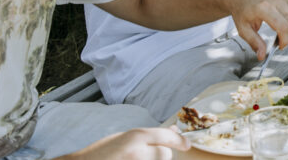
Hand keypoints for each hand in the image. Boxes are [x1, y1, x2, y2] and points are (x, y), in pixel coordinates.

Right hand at [62, 127, 189, 158]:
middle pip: (164, 154)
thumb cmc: (100, 153)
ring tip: (131, 159)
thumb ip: (148, 136)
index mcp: (135, 137)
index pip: (166, 137)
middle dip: (160, 154)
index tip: (187, 144)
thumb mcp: (124, 138)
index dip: (179, 140)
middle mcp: (139, 152)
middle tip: (141, 156)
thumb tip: (173, 130)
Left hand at [226, 0, 287, 57]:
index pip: (283, 27)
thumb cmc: (242, 10)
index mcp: (263, 8)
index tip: (280, 46)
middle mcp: (276, 0)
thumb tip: (262, 55)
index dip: (285, 40)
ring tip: (286, 32)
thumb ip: (254, 43)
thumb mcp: (243, 29)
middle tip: (282, 40)